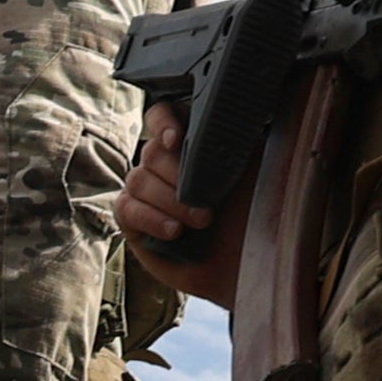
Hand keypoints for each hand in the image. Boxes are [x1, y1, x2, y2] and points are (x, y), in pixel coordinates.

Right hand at [114, 105, 242, 309]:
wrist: (245, 265)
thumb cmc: (252, 216)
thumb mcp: (253, 172)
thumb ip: (234, 143)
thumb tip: (228, 117)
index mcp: (191, 144)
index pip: (163, 115)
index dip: (163, 123)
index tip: (176, 140)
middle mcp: (165, 165)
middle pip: (151, 152)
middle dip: (177, 176)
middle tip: (208, 203)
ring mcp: (146, 192)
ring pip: (138, 179)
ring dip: (169, 201)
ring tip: (201, 221)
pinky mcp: (133, 219)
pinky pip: (127, 209)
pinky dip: (150, 218)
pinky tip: (174, 231)